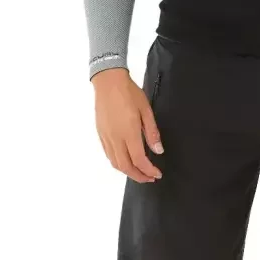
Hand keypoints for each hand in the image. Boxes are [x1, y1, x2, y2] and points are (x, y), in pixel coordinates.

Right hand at [91, 68, 164, 183]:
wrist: (108, 82)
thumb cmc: (129, 92)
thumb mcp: (146, 110)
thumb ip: (152, 132)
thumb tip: (158, 150)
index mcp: (128, 132)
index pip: (139, 160)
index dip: (149, 170)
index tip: (157, 174)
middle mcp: (115, 138)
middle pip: (126, 167)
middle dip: (139, 176)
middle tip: (150, 178)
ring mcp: (106, 137)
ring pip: (115, 163)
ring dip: (128, 172)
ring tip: (140, 172)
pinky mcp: (101, 134)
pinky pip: (109, 155)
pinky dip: (118, 163)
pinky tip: (126, 161)